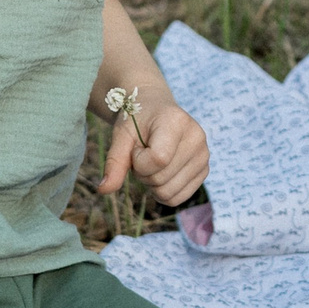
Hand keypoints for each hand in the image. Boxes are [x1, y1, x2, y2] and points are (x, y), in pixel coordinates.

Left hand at [100, 77, 210, 204]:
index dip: (139, 162)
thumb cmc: (137, 120)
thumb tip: (103, 190)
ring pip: (169, 193)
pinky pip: (178, 198)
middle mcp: (197, 138)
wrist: (155, 109)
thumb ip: (114, 162)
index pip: (158, 160)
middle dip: (143, 173)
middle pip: (161, 179)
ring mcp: (204, 155)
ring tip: (153, 160)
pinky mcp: (204, 170)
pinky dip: (163, 191)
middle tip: (143, 153)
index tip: (136, 147)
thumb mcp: (121, 135)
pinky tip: (162, 171)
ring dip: (152, 183)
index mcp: (177, 122)